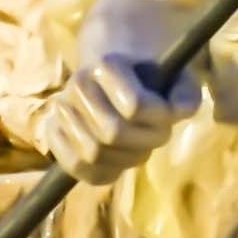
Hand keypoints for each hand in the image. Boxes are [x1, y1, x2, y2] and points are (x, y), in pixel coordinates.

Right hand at [34, 51, 181, 180]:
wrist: (110, 80)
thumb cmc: (147, 82)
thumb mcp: (175, 79)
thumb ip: (185, 95)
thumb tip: (176, 112)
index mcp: (109, 63)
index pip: (136, 106)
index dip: (160, 120)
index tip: (168, 117)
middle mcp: (79, 83)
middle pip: (113, 133)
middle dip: (143, 143)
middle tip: (156, 138)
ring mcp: (61, 108)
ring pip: (93, 154)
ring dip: (125, 160)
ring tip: (138, 149)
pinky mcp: (52, 132)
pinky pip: (76, 167)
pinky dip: (102, 173)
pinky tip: (118, 164)